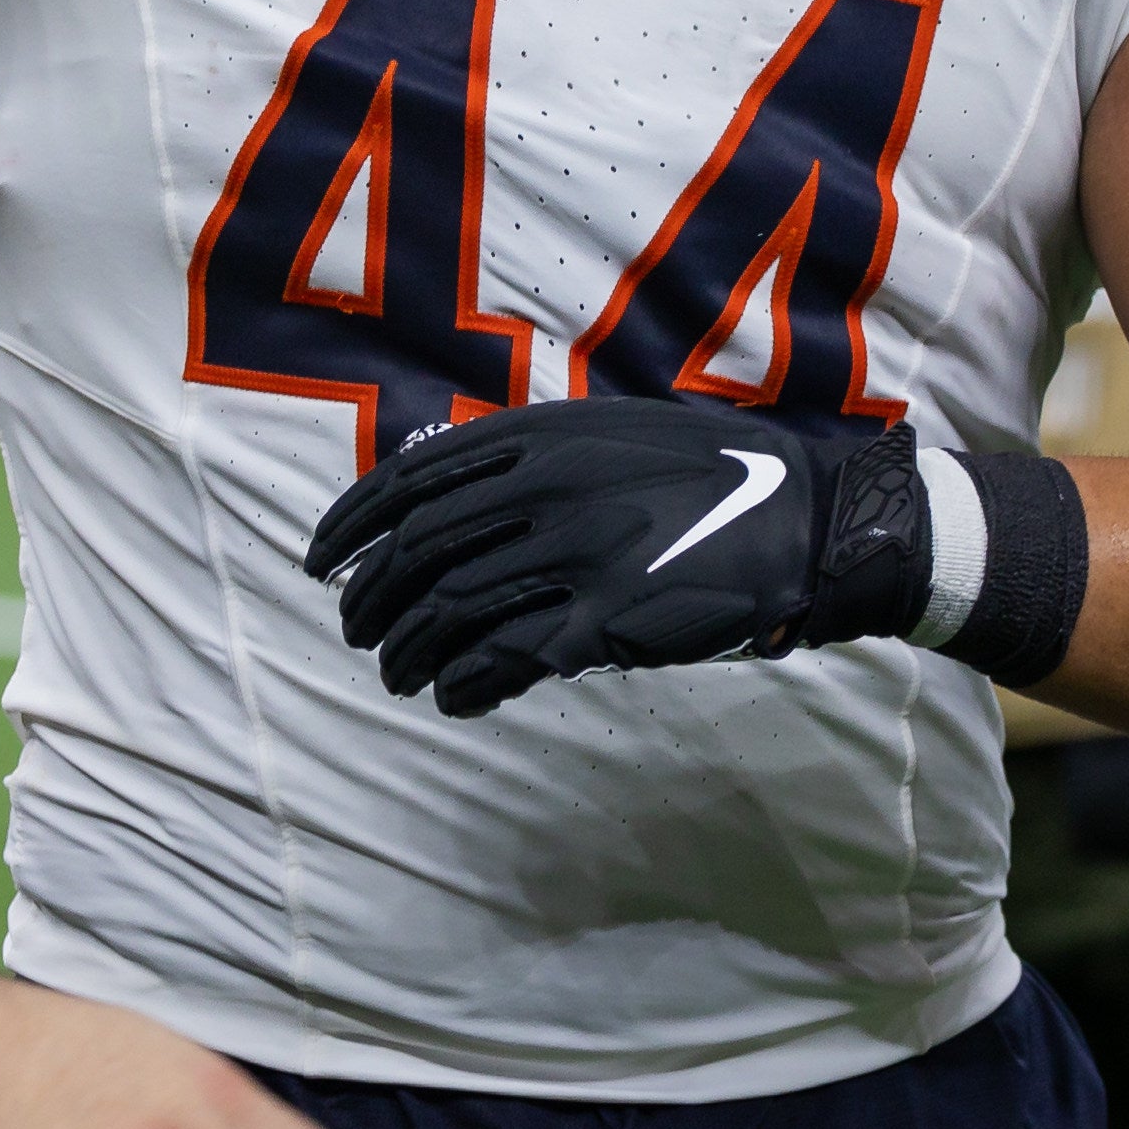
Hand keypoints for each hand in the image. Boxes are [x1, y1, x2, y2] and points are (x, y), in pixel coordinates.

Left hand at [303, 395, 930, 717]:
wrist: (806, 521)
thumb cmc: (707, 476)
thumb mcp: (608, 430)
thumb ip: (525, 449)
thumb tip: (427, 470)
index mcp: (542, 436)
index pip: (409, 483)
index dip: (349, 527)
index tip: (322, 563)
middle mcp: (549, 487)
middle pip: (418, 553)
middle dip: (373, 601)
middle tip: (359, 632)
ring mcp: (578, 554)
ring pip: (450, 611)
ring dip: (408, 652)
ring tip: (399, 675)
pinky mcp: (607, 620)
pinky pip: (505, 659)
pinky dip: (464, 684)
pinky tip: (457, 697)